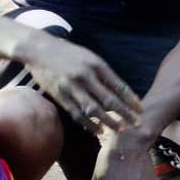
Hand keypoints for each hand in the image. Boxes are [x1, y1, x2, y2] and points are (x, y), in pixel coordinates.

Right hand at [24, 33, 141, 132]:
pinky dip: (89, 124)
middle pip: (109, 100)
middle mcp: (85, 76)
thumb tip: (120, 94)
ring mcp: (72, 87)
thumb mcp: (90, 57)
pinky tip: (99, 130)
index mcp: (96, 65)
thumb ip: (104, 75)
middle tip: (137, 124)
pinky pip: (77, 113)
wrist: (39, 50)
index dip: (131, 100)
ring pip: (94, 109)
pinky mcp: (60, 96)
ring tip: (121, 129)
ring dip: (109, 121)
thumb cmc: (69, 54)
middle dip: (125, 114)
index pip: (119, 86)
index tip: (141, 110)